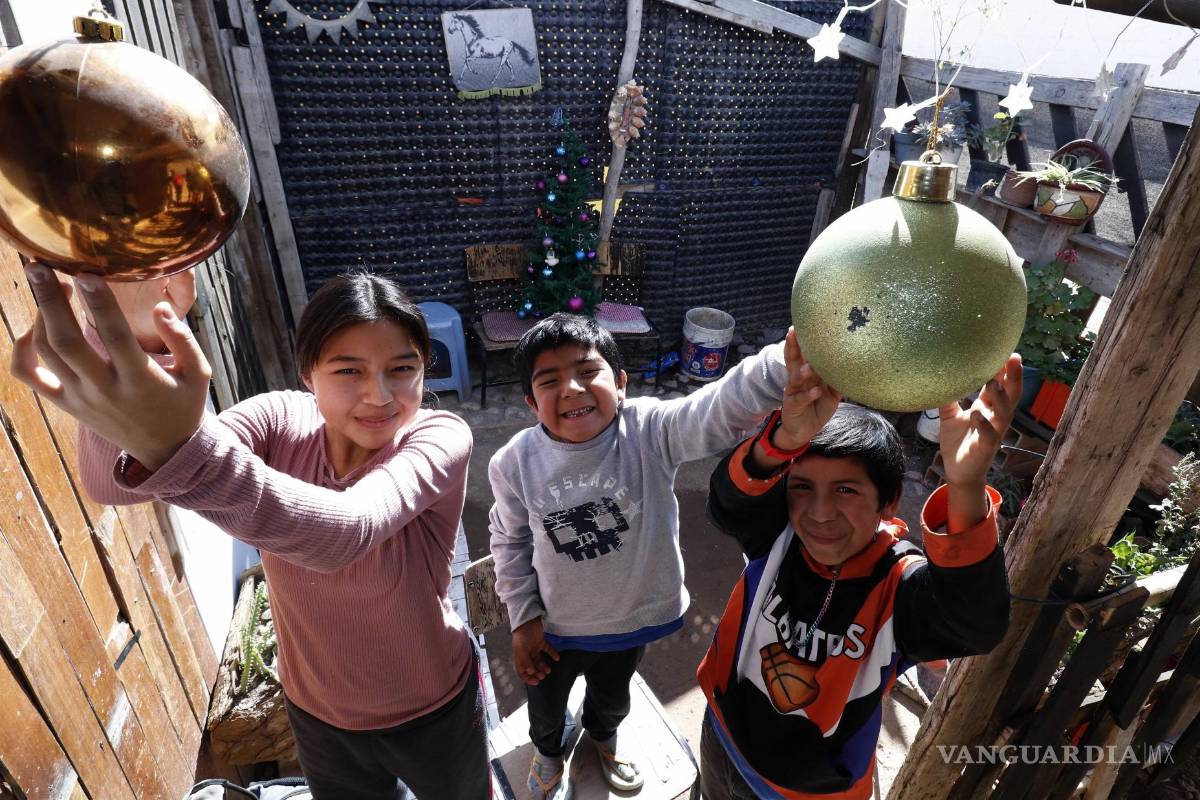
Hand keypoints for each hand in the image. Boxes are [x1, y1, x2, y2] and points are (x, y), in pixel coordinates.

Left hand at [11, 263, 211, 470]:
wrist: (164, 451)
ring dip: (41, 315)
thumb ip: (183, 340)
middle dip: (49, 302)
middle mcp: (105, 390)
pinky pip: (30, 376)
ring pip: (47, 352)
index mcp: (141, 381)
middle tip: (39, 266)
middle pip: (67, 342)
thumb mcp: (200, 374)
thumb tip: (160, 309)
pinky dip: (22, 349)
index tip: (87, 273)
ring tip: (49, 284)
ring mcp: (81, 398)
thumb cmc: (183, 405)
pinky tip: (33, 326)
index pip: (115, 337)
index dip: (99, 304)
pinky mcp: (66, 404)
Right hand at [511, 617, 558, 685]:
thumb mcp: (521, 649)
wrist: (527, 620)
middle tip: (543, 676)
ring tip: (549, 670)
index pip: (522, 671)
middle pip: (532, 667)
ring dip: (544, 666)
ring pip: (539, 660)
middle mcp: (526, 654)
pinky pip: (547, 649)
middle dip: (537, 673)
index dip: (528, 678)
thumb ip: (525, 661)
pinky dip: (552, 654)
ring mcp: (534, 648)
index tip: (536, 682)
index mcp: (520, 656)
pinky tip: (557, 658)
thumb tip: (530, 672)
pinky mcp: (541, 641)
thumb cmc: (522, 635)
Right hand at [749, 330, 840, 471]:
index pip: (802, 353)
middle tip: (793, 332)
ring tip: (809, 367)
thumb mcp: (831, 392)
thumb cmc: (816, 407)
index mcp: (805, 373)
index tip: (802, 324)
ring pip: (795, 379)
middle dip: (793, 346)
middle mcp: (796, 380)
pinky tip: (815, 391)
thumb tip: (853, 365)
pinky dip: (809, 395)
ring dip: (802, 372)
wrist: (803, 431)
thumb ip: (837, 379)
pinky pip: (801, 399)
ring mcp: (793, 393)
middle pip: (793, 360)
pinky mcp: (793, 406)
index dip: (801, 340)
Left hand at [938, 354, 1022, 529]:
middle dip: (1013, 378)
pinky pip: (988, 435)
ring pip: (1003, 414)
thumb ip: (948, 398)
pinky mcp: (985, 448)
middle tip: (1014, 358)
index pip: (999, 385)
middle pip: (1010, 395)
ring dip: (999, 398)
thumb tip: (938, 376)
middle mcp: (995, 418)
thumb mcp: (950, 416)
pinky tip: (978, 413)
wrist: (957, 471)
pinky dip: (984, 424)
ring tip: (993, 383)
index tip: (1007, 350)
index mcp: (988, 409)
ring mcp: (993, 433)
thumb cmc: (958, 442)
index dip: (1004, 370)